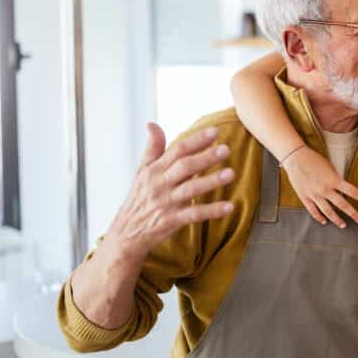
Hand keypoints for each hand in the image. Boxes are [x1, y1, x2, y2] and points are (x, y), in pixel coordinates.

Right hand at [106, 123, 234, 259]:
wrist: (125, 234)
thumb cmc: (138, 199)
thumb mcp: (142, 172)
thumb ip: (152, 149)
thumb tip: (152, 123)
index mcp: (155, 170)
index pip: (177, 151)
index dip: (196, 141)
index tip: (215, 132)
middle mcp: (160, 184)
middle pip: (184, 167)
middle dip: (205, 157)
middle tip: (226, 149)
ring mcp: (166, 203)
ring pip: (190, 190)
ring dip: (211, 181)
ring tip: (231, 173)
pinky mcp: (171, 221)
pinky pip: (193, 215)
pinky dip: (211, 211)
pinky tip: (229, 207)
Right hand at [282, 146, 357, 227]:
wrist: (296, 158)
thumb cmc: (314, 160)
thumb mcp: (330, 167)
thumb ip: (336, 179)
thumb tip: (344, 189)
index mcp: (333, 180)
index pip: (352, 191)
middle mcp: (325, 189)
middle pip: (342, 204)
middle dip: (352, 213)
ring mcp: (314, 194)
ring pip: (328, 211)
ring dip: (337, 219)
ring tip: (343, 225)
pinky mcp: (304, 197)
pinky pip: (313, 210)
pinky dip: (319, 217)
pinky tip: (324, 221)